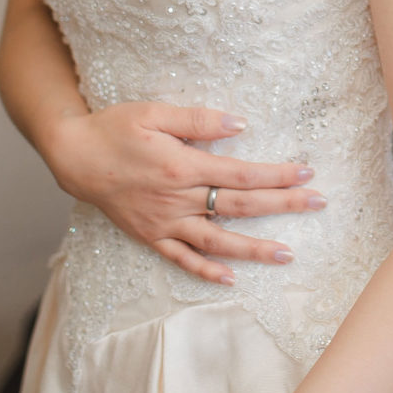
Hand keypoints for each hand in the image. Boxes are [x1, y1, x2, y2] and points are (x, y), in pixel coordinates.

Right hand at [39, 102, 326, 285]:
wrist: (74, 158)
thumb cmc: (114, 129)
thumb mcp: (153, 113)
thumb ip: (198, 120)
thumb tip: (240, 125)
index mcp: (182, 166)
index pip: (241, 174)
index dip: (277, 175)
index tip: (307, 173)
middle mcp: (177, 199)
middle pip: (240, 206)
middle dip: (283, 205)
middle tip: (318, 203)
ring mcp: (164, 222)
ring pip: (217, 241)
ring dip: (254, 248)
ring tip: (287, 254)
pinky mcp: (150, 237)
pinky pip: (182, 259)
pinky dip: (207, 272)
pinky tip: (231, 279)